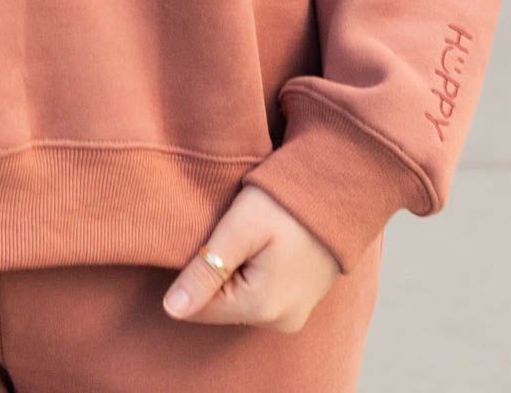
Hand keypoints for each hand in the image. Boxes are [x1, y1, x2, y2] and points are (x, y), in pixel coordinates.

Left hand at [161, 185, 341, 331]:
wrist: (339, 188)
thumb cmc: (286, 201)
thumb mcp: (240, 228)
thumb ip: (205, 270)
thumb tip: (171, 310)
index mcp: (263, 308)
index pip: (199, 308)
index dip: (191, 271)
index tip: (204, 235)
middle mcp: (280, 322)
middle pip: (220, 304)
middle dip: (213, 270)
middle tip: (229, 229)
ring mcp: (293, 314)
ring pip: (238, 298)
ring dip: (233, 269)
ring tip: (248, 234)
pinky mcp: (300, 301)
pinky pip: (259, 293)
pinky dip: (251, 271)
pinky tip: (261, 243)